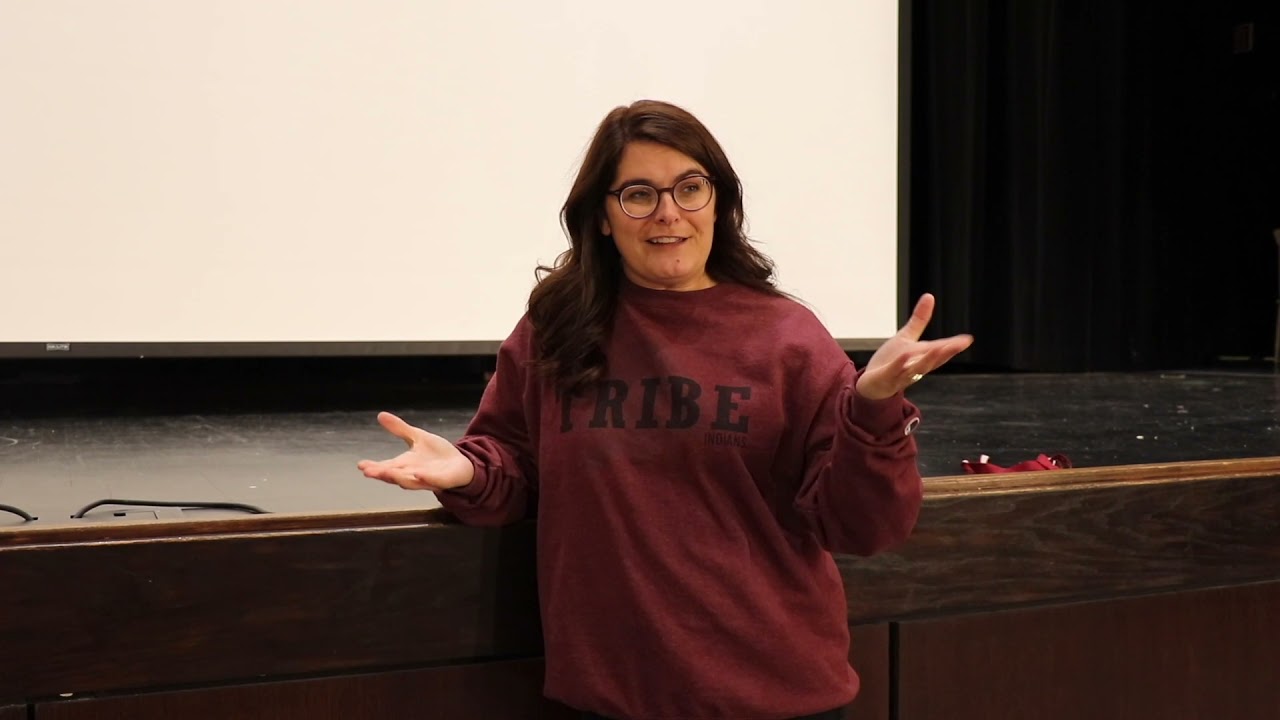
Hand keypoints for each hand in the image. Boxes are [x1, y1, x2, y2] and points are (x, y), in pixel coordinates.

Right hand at [356, 412, 474, 490]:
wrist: (462, 465)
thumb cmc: (437, 454)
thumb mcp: (417, 437)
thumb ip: (399, 429)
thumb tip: (380, 415)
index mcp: (405, 465)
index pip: (386, 467)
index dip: (374, 467)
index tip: (361, 465)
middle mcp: (413, 474)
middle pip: (394, 476)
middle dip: (381, 474)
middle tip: (368, 472)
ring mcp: (427, 479)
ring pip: (410, 481)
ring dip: (398, 478)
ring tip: (385, 473)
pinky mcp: (443, 481)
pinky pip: (433, 481)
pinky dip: (425, 478)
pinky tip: (417, 473)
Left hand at [856, 293, 972, 399]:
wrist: (870, 385)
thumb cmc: (891, 362)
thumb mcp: (906, 338)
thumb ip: (919, 319)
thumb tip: (930, 296)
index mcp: (922, 358)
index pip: (939, 352)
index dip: (953, 346)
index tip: (967, 339)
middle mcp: (915, 367)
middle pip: (932, 360)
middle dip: (946, 352)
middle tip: (961, 343)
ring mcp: (901, 374)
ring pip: (917, 368)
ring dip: (928, 359)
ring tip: (939, 348)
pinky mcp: (885, 378)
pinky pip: (894, 372)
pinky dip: (900, 365)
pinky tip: (905, 356)